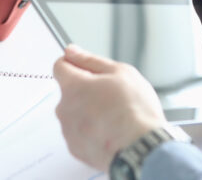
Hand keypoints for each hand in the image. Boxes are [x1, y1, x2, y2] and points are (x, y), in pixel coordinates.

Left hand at [53, 44, 165, 170]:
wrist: (141, 147)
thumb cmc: (134, 110)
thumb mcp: (120, 72)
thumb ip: (90, 60)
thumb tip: (72, 51)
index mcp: (73, 86)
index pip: (59, 66)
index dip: (74, 63)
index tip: (86, 67)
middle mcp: (65, 109)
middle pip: (69, 92)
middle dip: (85, 90)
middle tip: (110, 94)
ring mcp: (69, 131)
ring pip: (74, 113)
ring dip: (87, 111)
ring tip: (113, 116)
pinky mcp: (76, 149)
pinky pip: (79, 133)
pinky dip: (91, 130)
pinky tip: (110, 130)